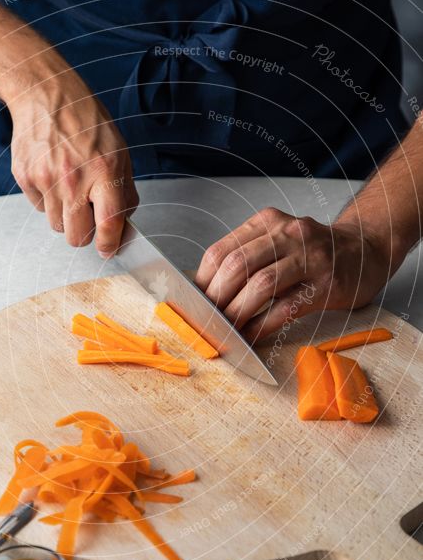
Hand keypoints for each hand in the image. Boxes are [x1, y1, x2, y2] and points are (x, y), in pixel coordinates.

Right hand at [9, 65, 137, 255]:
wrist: (45, 94)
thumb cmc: (86, 121)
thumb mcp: (119, 151)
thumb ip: (124, 191)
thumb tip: (123, 224)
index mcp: (104, 170)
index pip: (109, 223)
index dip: (109, 244)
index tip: (108, 249)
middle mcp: (74, 178)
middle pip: (76, 237)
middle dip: (84, 234)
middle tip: (87, 217)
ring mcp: (46, 179)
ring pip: (56, 226)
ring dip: (65, 216)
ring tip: (69, 188)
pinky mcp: (25, 177)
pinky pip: (39, 208)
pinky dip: (48, 200)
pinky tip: (52, 175)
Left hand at [195, 208, 391, 341]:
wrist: (364, 251)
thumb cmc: (312, 254)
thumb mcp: (277, 243)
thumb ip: (245, 258)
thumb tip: (204, 292)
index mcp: (267, 223)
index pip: (221, 250)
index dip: (202, 281)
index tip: (195, 303)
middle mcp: (288, 234)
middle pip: (237, 266)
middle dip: (217, 298)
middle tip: (208, 320)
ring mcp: (310, 257)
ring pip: (261, 285)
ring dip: (237, 313)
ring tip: (227, 330)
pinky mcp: (327, 284)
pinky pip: (286, 308)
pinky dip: (262, 326)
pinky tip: (250, 337)